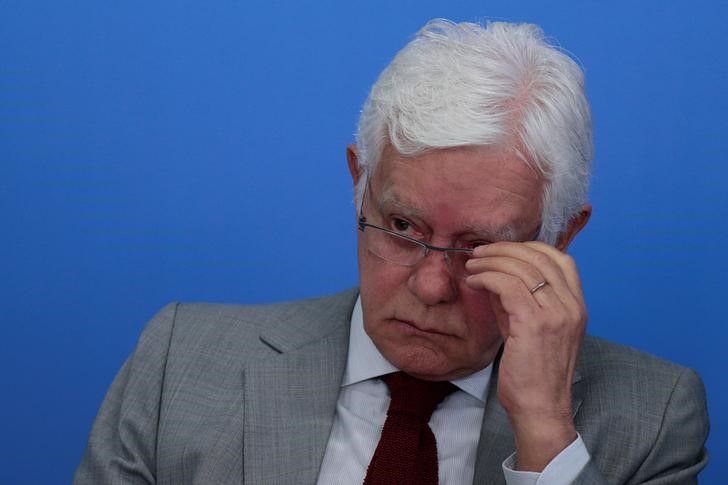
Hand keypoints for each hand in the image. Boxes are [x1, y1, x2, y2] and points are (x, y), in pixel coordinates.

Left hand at [465, 241, 586, 470]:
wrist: (540, 408)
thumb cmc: (532, 372)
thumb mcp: (528, 328)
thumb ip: (517, 300)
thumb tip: (493, 274)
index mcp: (576, 306)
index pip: (560, 258)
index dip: (529, 247)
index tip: (502, 250)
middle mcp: (572, 306)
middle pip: (540, 256)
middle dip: (505, 249)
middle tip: (480, 253)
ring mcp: (556, 314)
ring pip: (522, 267)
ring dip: (492, 261)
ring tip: (472, 266)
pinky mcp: (535, 323)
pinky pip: (508, 285)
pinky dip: (488, 277)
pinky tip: (475, 282)